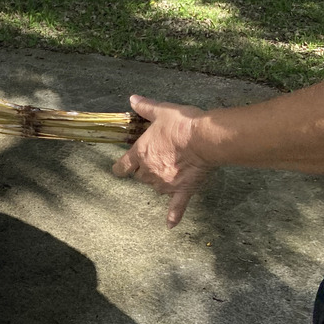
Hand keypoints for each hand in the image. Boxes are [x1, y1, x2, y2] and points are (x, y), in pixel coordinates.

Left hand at [112, 95, 213, 228]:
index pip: (122, 166)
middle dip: (145, 171)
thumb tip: (132, 99)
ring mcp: (165, 183)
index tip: (120, 169)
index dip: (120, 167)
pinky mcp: (182, 190)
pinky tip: (170, 224)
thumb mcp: (162, 111)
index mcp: (141, 153)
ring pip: (155, 188)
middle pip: (140, 177)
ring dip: (159, 183)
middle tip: (157, 161)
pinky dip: (173, 215)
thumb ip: (146, 107)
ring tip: (170, 173)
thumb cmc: (181, 124)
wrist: (204, 139)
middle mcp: (149, 171)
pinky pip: (176, 206)